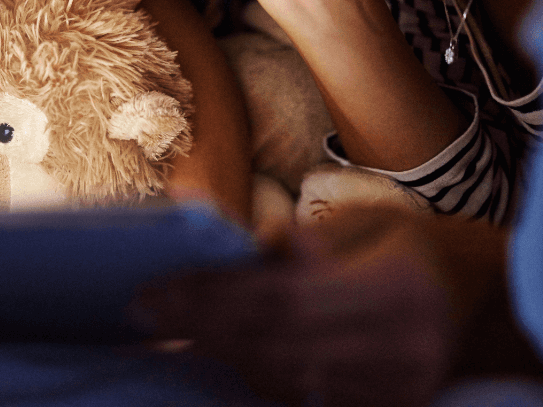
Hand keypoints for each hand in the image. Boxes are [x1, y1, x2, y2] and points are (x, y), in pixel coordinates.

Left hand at [136, 206, 455, 406]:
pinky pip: (302, 395)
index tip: (156, 286)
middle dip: (201, 324)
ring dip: (219, 351)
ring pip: (282, 377)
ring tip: (168, 325)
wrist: (468, 293)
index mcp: (394, 290)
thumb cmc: (405, 245)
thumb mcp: (357, 224)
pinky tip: (214, 349)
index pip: (281, 300)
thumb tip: (223, 235)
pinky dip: (253, 371)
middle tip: (145, 307)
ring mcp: (394, 388)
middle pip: (274, 344)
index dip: (212, 296)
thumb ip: (299, 239)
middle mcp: (398, 349)